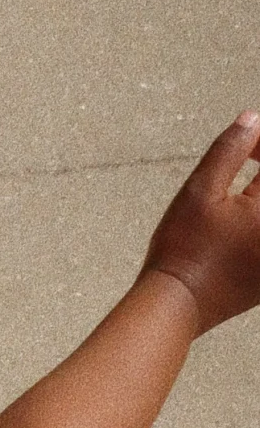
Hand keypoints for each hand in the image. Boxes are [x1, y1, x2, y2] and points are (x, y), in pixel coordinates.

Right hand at [141, 111, 259, 333]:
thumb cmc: (183, 251)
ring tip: (246, 185)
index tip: (249, 139)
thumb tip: (252, 120)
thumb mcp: (200, 190)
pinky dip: (255, 223)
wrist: (175, 307)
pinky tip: (243, 219)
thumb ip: (230, 149)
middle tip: (250, 158)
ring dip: (258, 196)